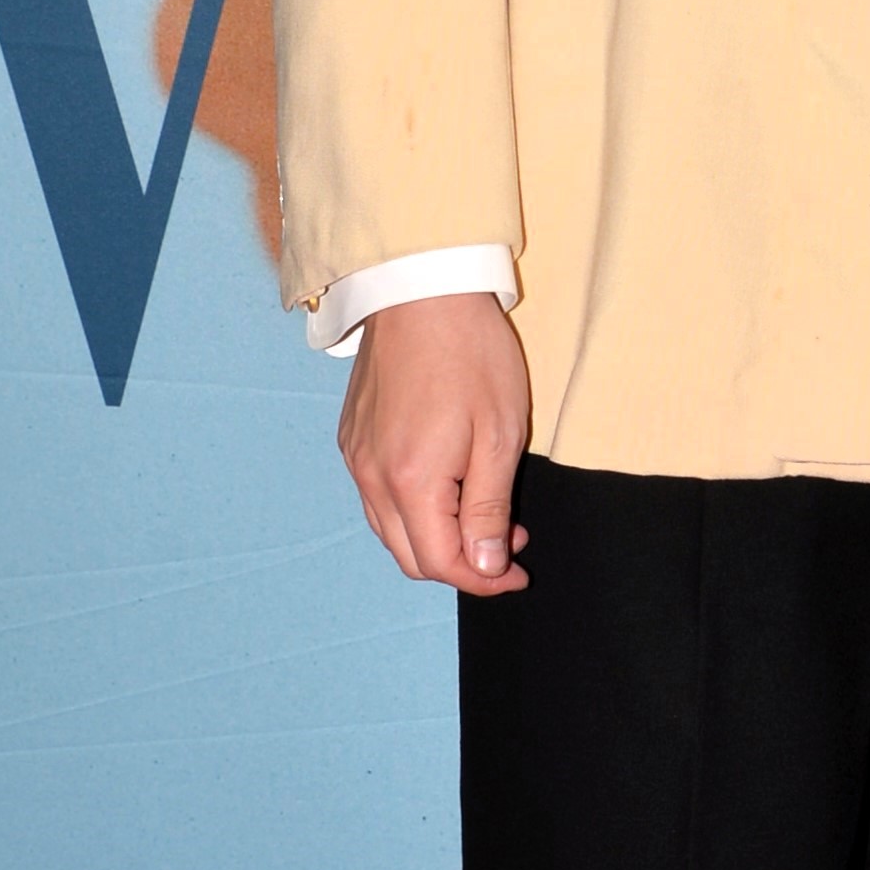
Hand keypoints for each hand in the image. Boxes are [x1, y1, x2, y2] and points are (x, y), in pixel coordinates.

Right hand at [338, 291, 533, 594]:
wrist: (420, 289)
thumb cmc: (470, 354)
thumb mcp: (500, 435)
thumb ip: (489, 508)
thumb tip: (484, 567)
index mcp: (411, 481)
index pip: (441, 563)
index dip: (484, 580)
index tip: (517, 572)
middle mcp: (371, 478)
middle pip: (411, 557)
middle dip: (462, 564)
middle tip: (510, 542)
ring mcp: (356, 458)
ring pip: (391, 531)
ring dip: (437, 539)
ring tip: (486, 514)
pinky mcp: (352, 438)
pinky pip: (378, 498)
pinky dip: (413, 510)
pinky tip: (448, 485)